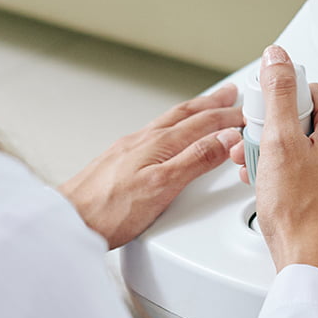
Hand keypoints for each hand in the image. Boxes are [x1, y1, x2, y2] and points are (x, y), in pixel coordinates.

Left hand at [60, 86, 243, 248]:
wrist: (67, 223)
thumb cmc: (108, 211)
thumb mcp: (162, 187)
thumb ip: (196, 160)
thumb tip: (227, 137)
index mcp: (158, 144)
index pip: (203, 123)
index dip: (229, 116)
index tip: (249, 111)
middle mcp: (144, 140)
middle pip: (186, 115)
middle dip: (212, 103)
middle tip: (231, 94)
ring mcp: (129, 149)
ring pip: (170, 121)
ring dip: (194, 111)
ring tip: (206, 106)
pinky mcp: (119, 161)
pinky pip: (155, 132)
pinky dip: (174, 126)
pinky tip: (170, 134)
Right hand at [243, 46, 317, 300]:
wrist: (315, 266)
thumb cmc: (301, 212)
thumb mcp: (279, 142)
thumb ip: (278, 94)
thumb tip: (278, 58)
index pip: (309, 93)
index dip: (277, 103)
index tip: (260, 118)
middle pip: (307, 125)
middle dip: (273, 135)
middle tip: (253, 151)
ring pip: (309, 155)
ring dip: (278, 160)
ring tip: (257, 176)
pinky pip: (315, 181)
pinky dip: (292, 182)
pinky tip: (274, 196)